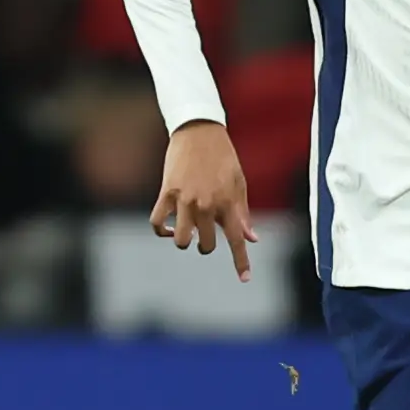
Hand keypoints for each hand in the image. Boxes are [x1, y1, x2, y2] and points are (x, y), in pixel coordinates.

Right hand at [150, 119, 258, 281]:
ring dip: (184, 242)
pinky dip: (162, 230)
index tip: (245, 279)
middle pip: (206, 245)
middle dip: (207, 245)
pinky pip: (158, 222)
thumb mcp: (239, 182)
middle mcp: (207, 204)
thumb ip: (242, 213)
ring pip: (182, 240)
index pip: (236, 239)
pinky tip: (169, 227)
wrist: (199, 130)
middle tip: (206, 232)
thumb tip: (252, 238)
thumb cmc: (223, 157)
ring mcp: (185, 200)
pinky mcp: (167, 192)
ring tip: (187, 231)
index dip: (241, 261)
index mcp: (228, 202)